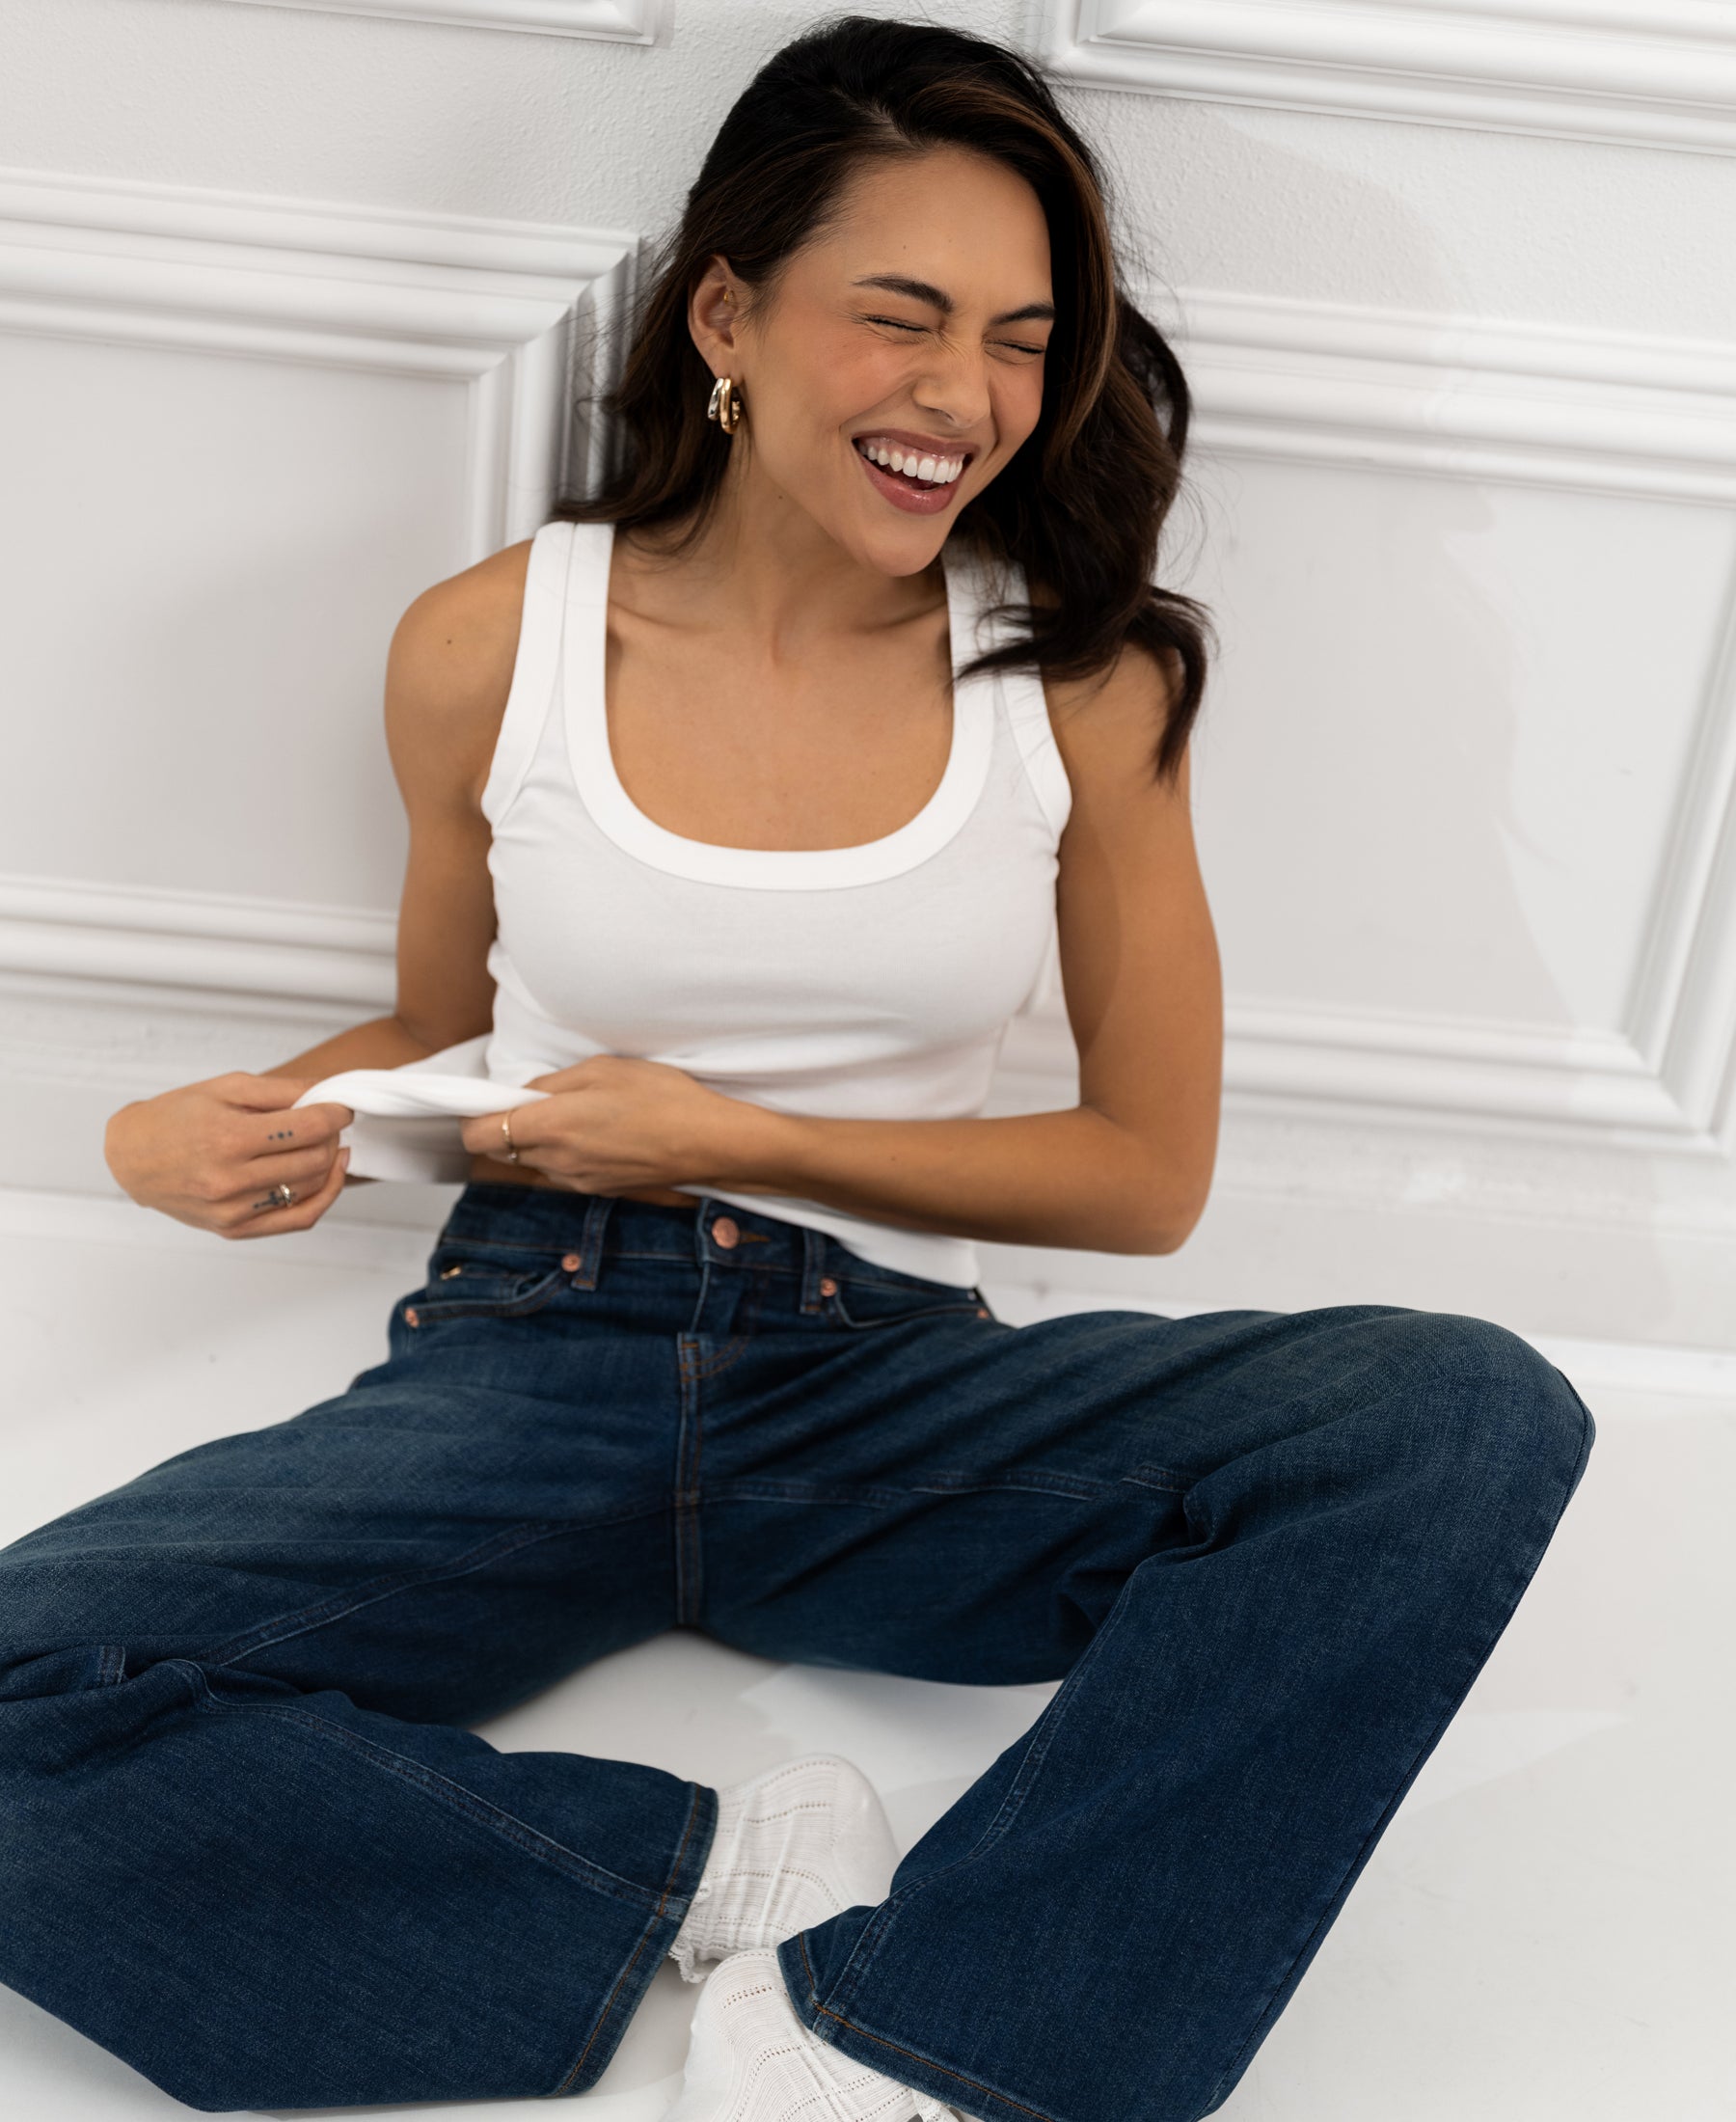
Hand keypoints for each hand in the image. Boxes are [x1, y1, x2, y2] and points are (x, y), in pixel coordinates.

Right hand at [104, 1072, 354, 1237]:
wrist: (133, 1157)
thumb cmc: (177, 1117)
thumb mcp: (225, 1088)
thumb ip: (280, 1089)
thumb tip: (326, 1090)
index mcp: (227, 1138)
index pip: (307, 1128)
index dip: (336, 1114)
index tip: (342, 1106)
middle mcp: (229, 1180)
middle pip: (314, 1159)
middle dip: (333, 1136)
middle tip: (331, 1122)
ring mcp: (232, 1210)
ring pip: (311, 1188)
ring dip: (329, 1163)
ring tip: (326, 1143)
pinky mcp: (234, 1229)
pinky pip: (298, 1220)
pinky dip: (324, 1197)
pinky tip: (329, 1174)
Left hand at [457, 1054, 743, 1193]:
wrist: (709, 1142)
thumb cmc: (662, 1098)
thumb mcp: (603, 1069)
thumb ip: (552, 1083)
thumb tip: (525, 1094)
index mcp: (552, 1126)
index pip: (481, 1136)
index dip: (474, 1118)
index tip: (487, 1100)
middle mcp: (557, 1161)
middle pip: (503, 1151)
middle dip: (509, 1126)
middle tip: (540, 1100)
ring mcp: (577, 1181)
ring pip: (534, 1162)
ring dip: (540, 1140)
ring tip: (580, 1114)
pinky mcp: (597, 1190)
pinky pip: (563, 1171)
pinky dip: (566, 1153)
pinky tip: (600, 1133)